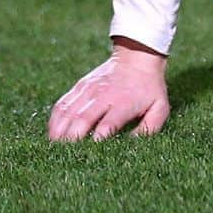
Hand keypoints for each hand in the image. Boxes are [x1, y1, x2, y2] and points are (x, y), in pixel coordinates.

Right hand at [48, 37, 168, 142]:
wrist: (138, 55)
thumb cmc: (150, 87)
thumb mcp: (159, 106)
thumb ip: (150, 127)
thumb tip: (131, 145)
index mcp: (123, 103)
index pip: (107, 125)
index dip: (97, 141)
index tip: (91, 154)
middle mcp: (103, 96)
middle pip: (82, 120)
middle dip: (72, 140)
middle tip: (66, 157)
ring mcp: (89, 90)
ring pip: (68, 113)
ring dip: (59, 133)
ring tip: (54, 150)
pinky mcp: (80, 86)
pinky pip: (61, 105)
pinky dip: (54, 121)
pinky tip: (53, 134)